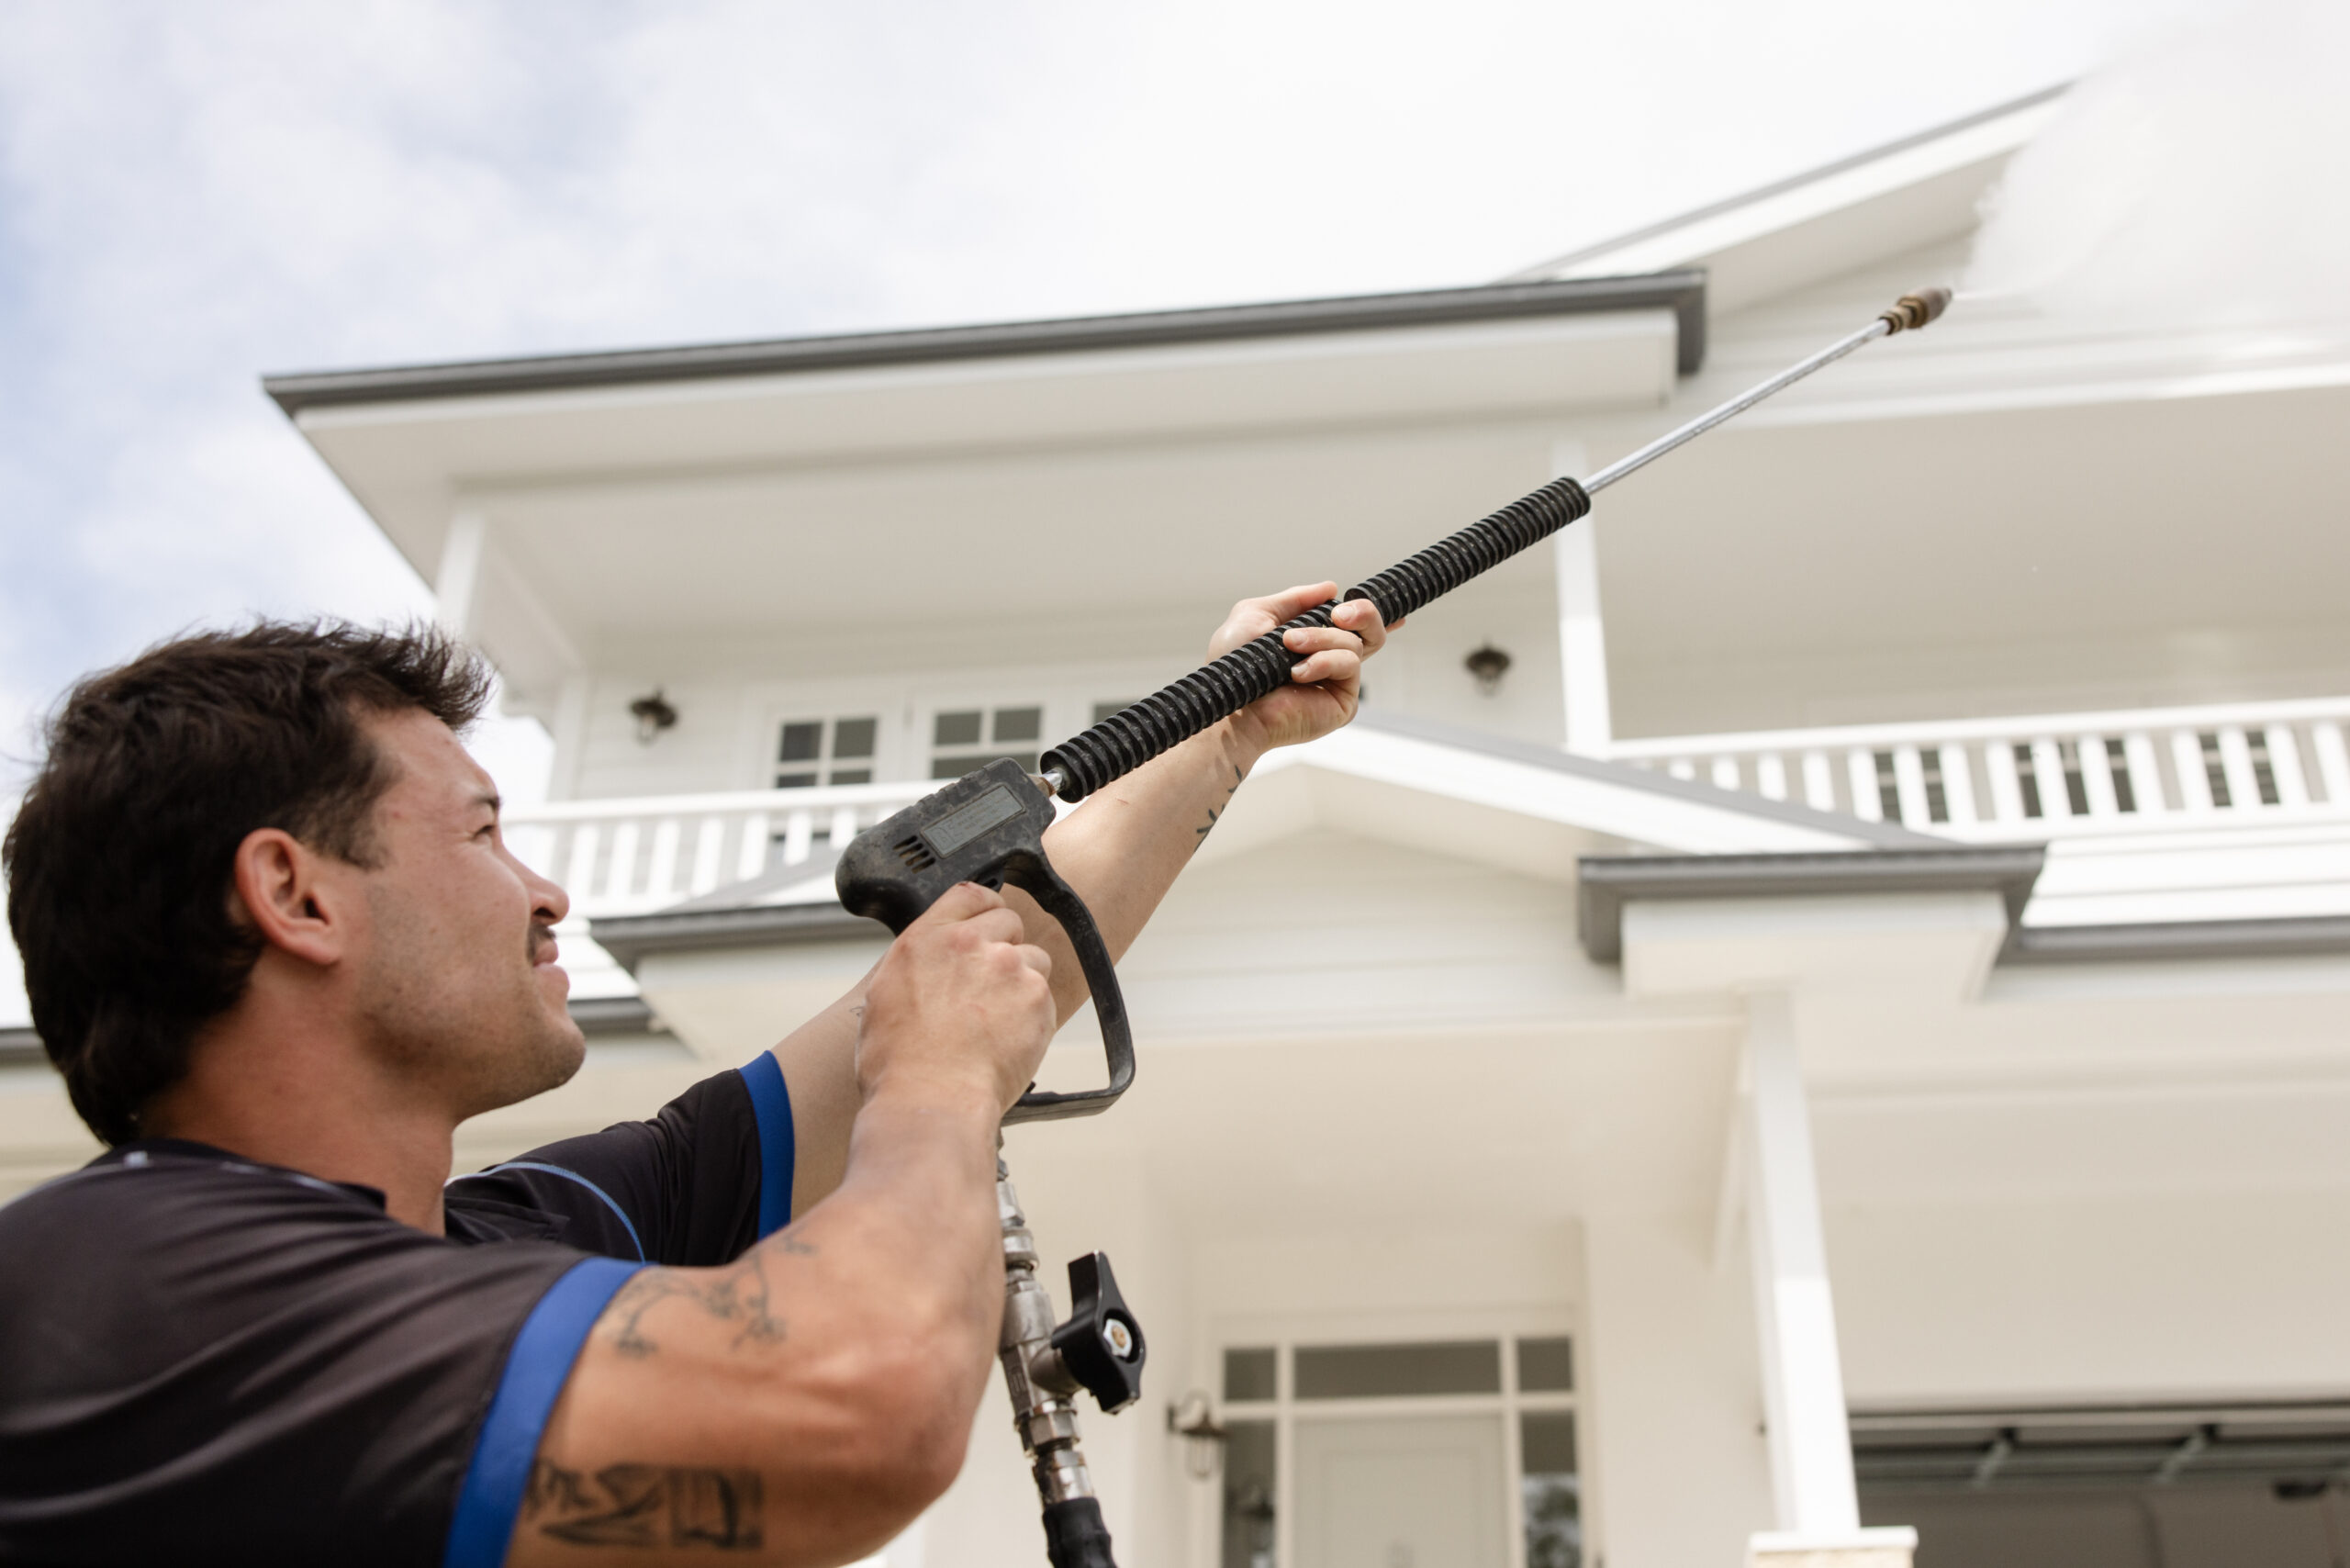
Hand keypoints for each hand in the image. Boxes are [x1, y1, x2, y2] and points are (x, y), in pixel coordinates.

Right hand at [856, 883, 1056, 1115]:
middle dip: (1006, 948)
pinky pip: (1045, 997)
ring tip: (999, 1024)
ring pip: (1034, 959)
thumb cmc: (898, 1065)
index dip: (986, 908)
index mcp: (925, 939)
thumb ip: (917, 967)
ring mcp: (1007, 966)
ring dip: (1023, 983)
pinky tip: (1009, 1042)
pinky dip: (1034, 1018)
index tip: (991, 923)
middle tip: (992, 988)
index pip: (968, 894)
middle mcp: (969, 943)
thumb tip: (933, 967)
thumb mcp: (886, 999)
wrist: (931, 1100)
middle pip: (1009, 922)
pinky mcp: (1037, 996)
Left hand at [1209, 582, 1397, 754]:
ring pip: (1355, 643)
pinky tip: (1298, 672)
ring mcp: (1336, 682)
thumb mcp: (1257, 614)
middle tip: (1338, 614)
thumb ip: (1294, 599)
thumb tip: (1332, 588)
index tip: (1397, 613)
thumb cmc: (1235, 664)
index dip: (1374, 619)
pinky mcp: (1342, 702)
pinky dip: (1323, 661)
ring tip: (1290, 646)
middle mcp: (1328, 663)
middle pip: (1371, 633)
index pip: (1351, 629)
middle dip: (1364, 612)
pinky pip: (1350, 664)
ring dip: (1321, 638)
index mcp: (1311, 643)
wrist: (1232, 700)